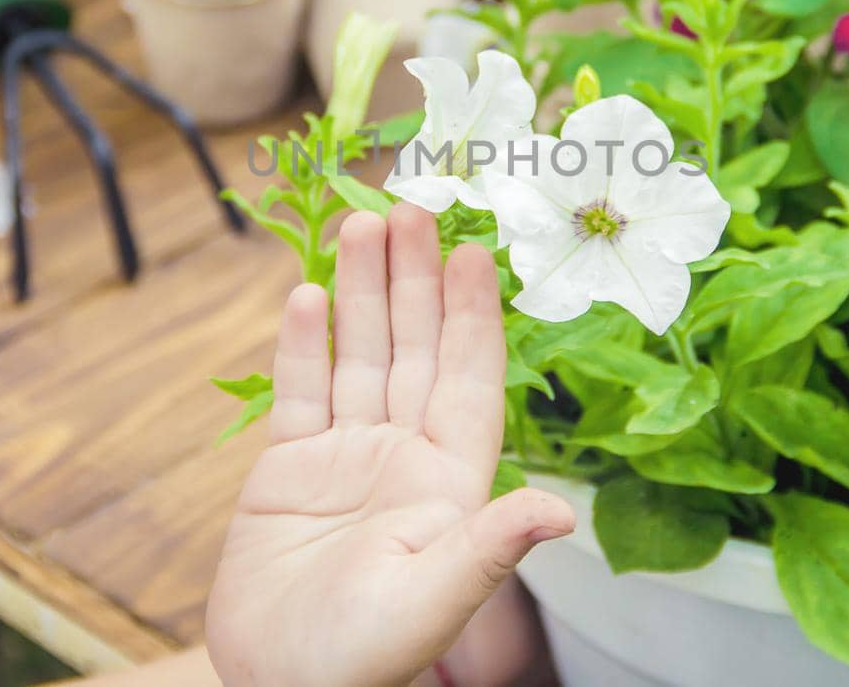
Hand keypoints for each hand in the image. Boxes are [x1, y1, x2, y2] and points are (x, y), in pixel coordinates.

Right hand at [205, 205, 575, 686]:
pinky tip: (307, 295)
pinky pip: (300, 392)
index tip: (475, 252)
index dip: (472, 315)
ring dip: (361, 294)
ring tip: (360, 226)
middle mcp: (403, 455)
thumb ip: (488, 546)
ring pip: (358, 357)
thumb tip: (558, 509)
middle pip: (412, 349)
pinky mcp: (289, 469)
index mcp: (449, 480)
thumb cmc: (363, 659)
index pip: (467, 378)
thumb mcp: (432, 600)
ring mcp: (346, 458)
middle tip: (413, 206)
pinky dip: (302, 345)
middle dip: (414, 280)